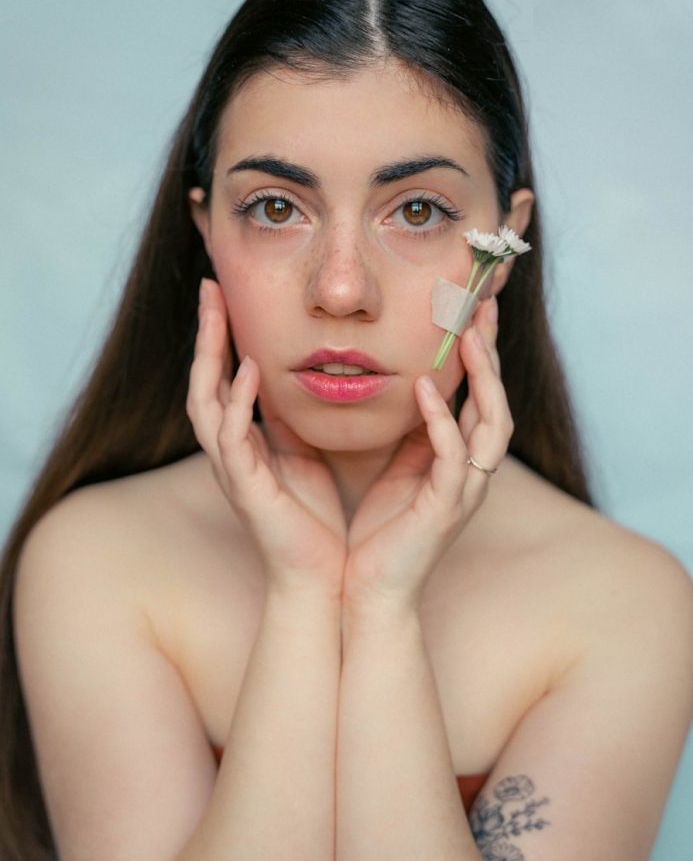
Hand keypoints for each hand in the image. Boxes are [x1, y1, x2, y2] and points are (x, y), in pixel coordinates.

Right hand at [187, 279, 346, 595]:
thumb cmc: (312, 518)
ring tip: (216, 312)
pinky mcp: (244, 489)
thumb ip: (289, 421)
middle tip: (210, 285)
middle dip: (205, 333)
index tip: (226, 292)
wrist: (321, 575)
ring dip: (209, 355)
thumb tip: (293, 384)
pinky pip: (232, 438)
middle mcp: (228, 452)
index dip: (220, 336)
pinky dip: (237, 403)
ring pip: (204, 402)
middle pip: (203, 380)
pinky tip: (247, 370)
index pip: (223, 378)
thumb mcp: (303, 455)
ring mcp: (231, 470)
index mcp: (243, 443)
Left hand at [343, 296, 511, 614]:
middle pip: (497, 401)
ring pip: (491, 424)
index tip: (473, 308)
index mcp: (460, 461)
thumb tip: (408, 386)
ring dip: (483, 379)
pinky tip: (426, 388)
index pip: (480, 397)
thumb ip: (412, 432)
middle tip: (484, 306)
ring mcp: (464, 491)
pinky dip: (443, 420)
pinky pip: (453, 456)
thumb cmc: (382, 531)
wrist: (368, 589)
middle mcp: (472, 473)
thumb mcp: (398, 468)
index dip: (481, 354)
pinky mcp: (446, 509)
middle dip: (492, 354)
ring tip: (467, 336)